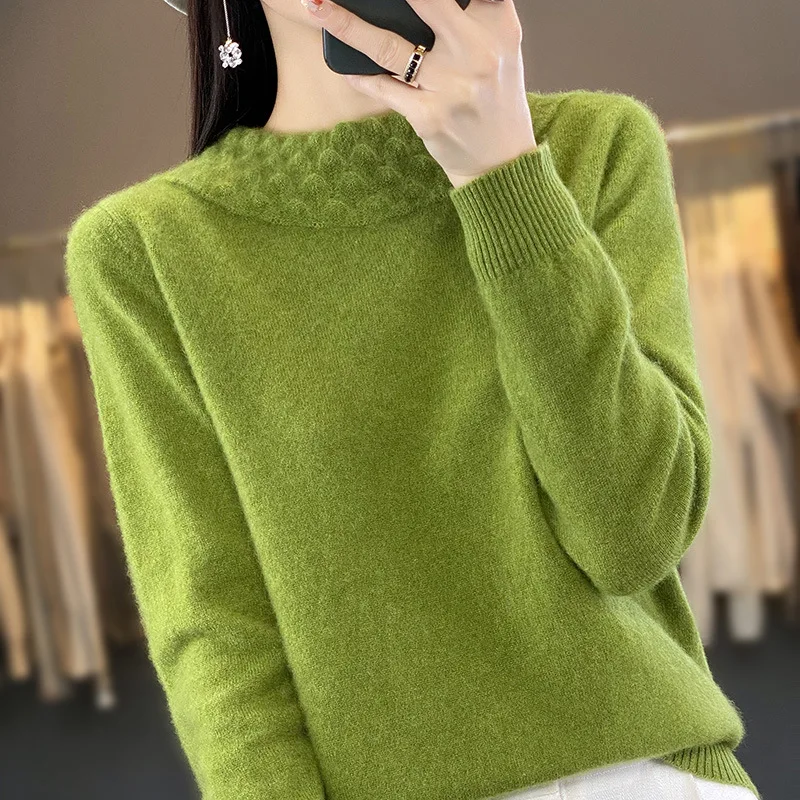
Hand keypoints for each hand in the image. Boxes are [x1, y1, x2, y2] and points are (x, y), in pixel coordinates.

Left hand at [299, 0, 536, 189]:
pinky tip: (345, 67)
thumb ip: (473, 13)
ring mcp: (452, 85)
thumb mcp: (500, 48)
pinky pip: (383, 88)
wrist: (499, 161)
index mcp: (499, 26)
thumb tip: (418, 3)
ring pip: (388, 45)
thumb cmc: (493, 98)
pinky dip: (360, 76)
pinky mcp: (429, 115)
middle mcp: (478, 51)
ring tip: (317, 7)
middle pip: (425, 1)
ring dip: (347, 25)